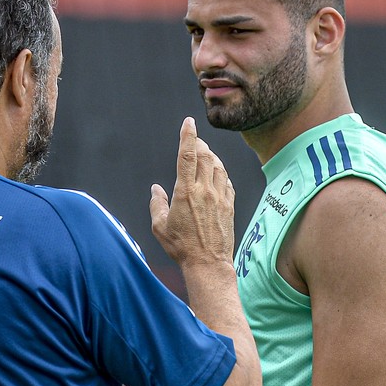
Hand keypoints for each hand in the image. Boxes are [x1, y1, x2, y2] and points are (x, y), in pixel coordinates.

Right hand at [150, 117, 234, 268]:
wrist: (209, 263)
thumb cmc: (181, 247)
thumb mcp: (160, 227)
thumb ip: (156, 204)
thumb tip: (156, 188)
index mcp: (185, 192)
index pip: (187, 156)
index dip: (188, 136)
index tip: (189, 122)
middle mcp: (204, 190)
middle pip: (205, 156)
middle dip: (199, 144)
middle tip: (194, 141)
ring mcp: (220, 197)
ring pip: (218, 166)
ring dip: (211, 156)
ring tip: (205, 155)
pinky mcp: (230, 206)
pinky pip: (227, 181)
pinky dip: (221, 172)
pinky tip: (217, 174)